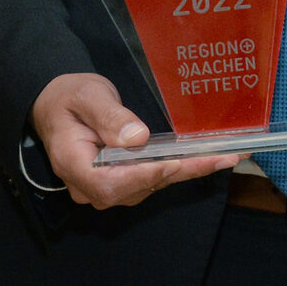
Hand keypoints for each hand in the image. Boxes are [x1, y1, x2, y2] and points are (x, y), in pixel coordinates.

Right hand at [30, 73, 236, 208]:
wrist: (58, 105)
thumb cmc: (70, 98)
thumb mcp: (88, 97)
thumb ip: (109, 117)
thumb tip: (137, 138)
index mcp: (74, 164)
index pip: (110, 183)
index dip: (144, 176)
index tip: (174, 164)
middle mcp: (90, 185)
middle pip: (138, 188)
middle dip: (183, 172)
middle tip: (225, 158)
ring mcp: (106, 185)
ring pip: (150, 185)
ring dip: (190, 171)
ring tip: (228, 156)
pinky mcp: (122, 179)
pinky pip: (152, 178)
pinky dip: (182, 168)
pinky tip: (209, 158)